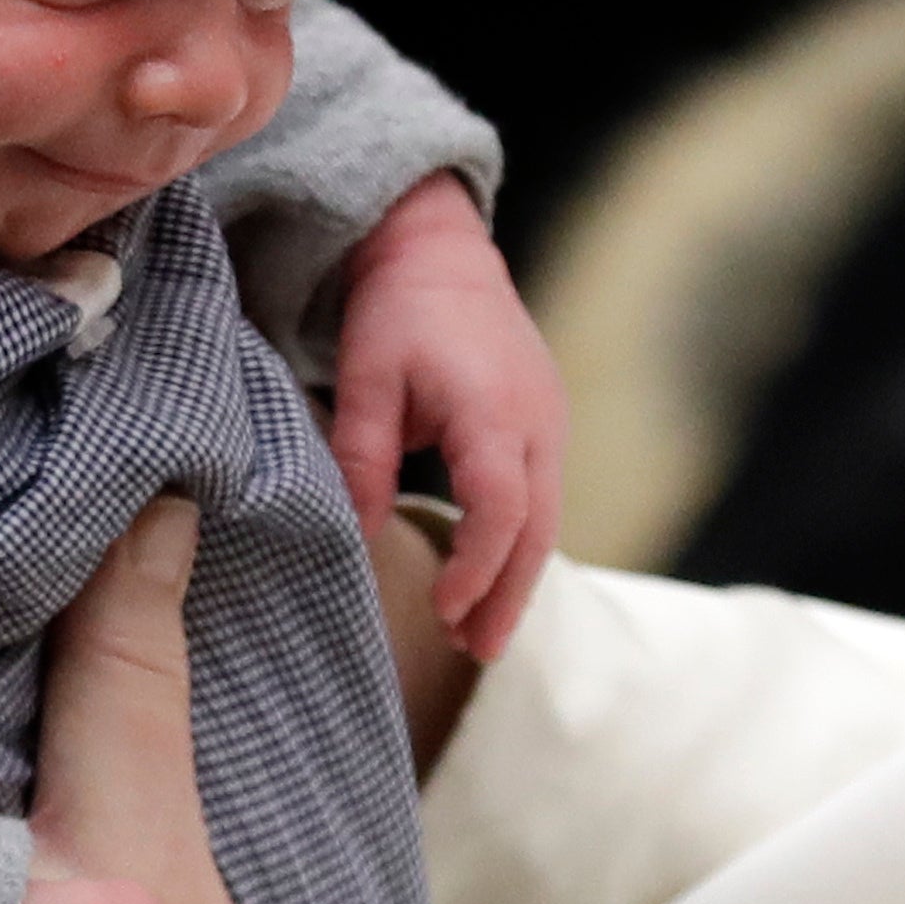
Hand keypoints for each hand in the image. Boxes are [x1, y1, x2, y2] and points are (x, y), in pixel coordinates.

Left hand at [329, 175, 565, 660]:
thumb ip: (361, 457)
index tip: (445, 607)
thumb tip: (352, 536)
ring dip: (516, 578)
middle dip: (508, 595)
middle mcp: (538, 420)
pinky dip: (520, 545)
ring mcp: (551, 423)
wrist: (442, 251)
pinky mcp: (547, 425)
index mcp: (493, 408)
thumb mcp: (366, 377)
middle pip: (538, 528)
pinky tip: (491, 578)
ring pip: (547, 519)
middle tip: (479, 652)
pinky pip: (543, 498)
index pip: (501, 506)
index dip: (478, 565)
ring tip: (480, 635)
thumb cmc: (398, 310)